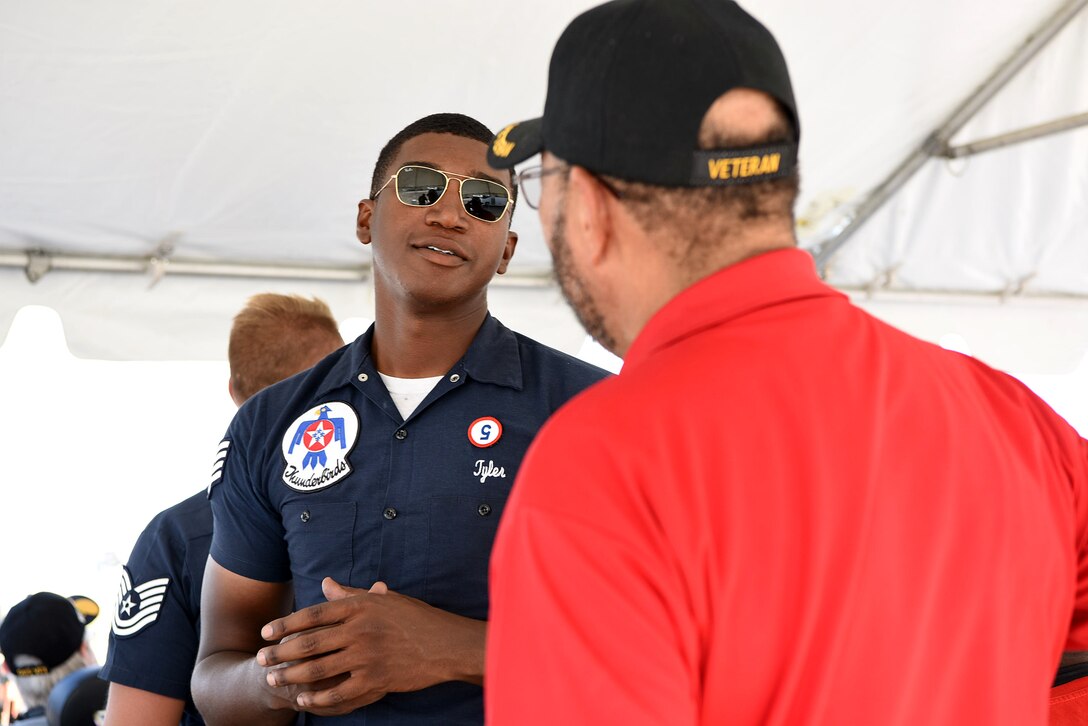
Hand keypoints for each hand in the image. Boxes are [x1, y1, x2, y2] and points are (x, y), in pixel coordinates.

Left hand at [256, 578, 485, 715]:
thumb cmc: (416, 618)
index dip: (286, 624)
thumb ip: (350, 594)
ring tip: (273, 679)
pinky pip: (339, 693)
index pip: (313, 614)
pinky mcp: (376, 680)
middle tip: (261, 659)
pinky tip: (305, 700)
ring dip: (291, 676)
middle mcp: (360, 630)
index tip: (266, 632)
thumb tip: (325, 583)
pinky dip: (318, 699)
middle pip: (310, 643)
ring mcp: (367, 657)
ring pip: (318, 669)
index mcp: (361, 607)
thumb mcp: (383, 600)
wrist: (446, 644)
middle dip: (280, 653)